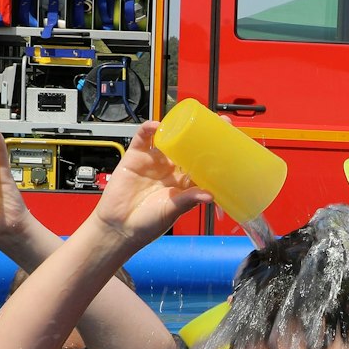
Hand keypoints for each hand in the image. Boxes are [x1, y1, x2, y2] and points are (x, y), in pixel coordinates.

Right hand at [91, 120, 211, 243]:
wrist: (120, 228)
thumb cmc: (148, 223)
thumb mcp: (172, 211)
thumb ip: (188, 200)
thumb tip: (209, 195)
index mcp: (184, 182)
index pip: (203, 163)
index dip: (214, 152)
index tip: (228, 141)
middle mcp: (170, 169)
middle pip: (188, 146)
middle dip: (201, 133)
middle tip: (216, 121)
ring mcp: (154, 161)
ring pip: (167, 138)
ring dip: (177, 127)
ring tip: (187, 120)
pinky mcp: (135, 157)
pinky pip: (142, 138)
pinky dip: (149, 129)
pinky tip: (156, 126)